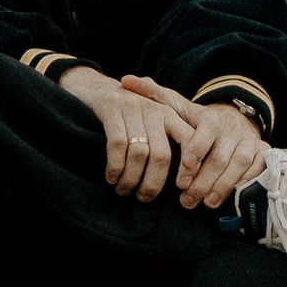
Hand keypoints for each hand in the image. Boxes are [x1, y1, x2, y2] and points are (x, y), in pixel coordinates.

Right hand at [61, 66, 193, 201]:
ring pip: (139, 153)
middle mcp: (155, 110)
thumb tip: (183, 186)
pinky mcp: (111, 108)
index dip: (191, 167)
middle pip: (162, 155)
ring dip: (131, 179)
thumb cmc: (127, 116)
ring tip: (124, 191)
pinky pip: (117, 145)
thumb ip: (165, 144)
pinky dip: (115, 167)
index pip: (190, 140)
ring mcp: (133, 107)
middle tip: (143, 199)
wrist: (95, 87)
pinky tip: (111, 177)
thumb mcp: (150, 124)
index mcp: (170, 115)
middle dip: (153, 183)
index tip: (183, 189)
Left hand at [123, 75, 268, 210]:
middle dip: (202, 181)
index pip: (204, 134)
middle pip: (220, 157)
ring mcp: (249, 141)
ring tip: (204, 203)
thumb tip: (125, 80)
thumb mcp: (177, 107)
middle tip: (186, 199)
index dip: (194, 154)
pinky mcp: (262, 153)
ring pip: (239, 165)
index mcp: (210, 119)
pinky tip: (228, 199)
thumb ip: (153, 96)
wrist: (235, 121)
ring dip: (222, 187)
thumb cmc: (198, 122)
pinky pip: (257, 170)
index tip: (181, 177)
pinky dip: (243, 185)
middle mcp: (231, 129)